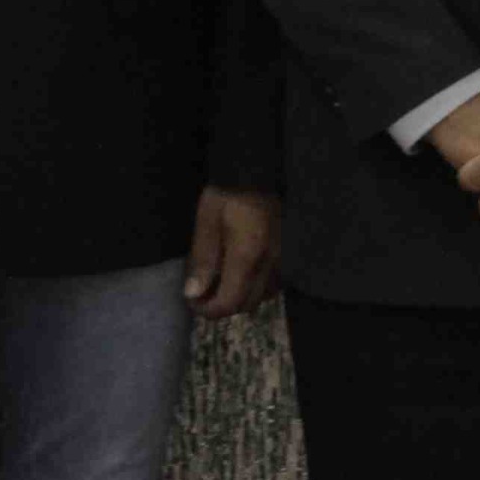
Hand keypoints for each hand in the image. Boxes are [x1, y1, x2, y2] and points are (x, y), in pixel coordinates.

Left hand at [185, 187, 281, 318]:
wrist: (258, 170)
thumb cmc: (228, 192)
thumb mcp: (207, 221)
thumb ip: (202, 259)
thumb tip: (193, 294)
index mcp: (247, 257)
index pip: (229, 302)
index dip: (207, 310)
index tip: (191, 301)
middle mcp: (270, 265)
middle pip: (246, 305)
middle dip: (222, 306)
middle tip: (202, 294)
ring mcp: (283, 261)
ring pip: (262, 297)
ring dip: (240, 298)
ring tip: (220, 283)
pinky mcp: (288, 254)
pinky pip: (273, 284)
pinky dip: (255, 288)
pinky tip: (241, 274)